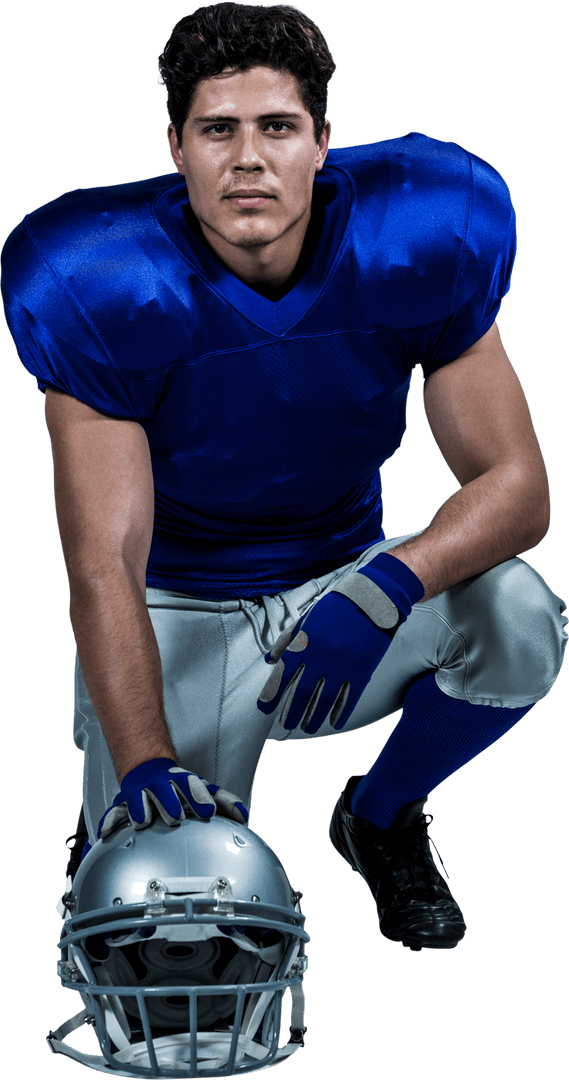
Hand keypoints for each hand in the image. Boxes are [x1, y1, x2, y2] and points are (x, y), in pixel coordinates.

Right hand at [97, 757, 248, 838]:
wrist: (147, 770)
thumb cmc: (178, 787)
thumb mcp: (202, 790)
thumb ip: (223, 802)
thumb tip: (243, 815)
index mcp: (180, 783)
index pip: (191, 786)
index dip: (199, 797)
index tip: (208, 811)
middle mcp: (160, 787)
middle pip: (165, 791)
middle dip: (169, 802)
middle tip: (175, 816)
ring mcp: (140, 795)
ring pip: (139, 800)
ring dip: (141, 809)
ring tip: (142, 820)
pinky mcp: (123, 805)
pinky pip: (114, 813)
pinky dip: (110, 821)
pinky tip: (106, 832)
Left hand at [257, 553, 423, 733]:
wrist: (373, 599)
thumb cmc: (336, 608)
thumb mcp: (307, 619)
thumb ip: (287, 640)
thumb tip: (269, 659)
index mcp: (305, 643)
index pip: (282, 674)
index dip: (272, 694)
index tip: (264, 708)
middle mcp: (321, 658)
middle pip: (301, 693)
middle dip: (291, 712)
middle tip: (286, 723)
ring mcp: (342, 666)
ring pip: (324, 700)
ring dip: (313, 717)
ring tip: (307, 728)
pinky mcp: (362, 671)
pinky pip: (349, 698)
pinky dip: (341, 712)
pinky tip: (334, 723)